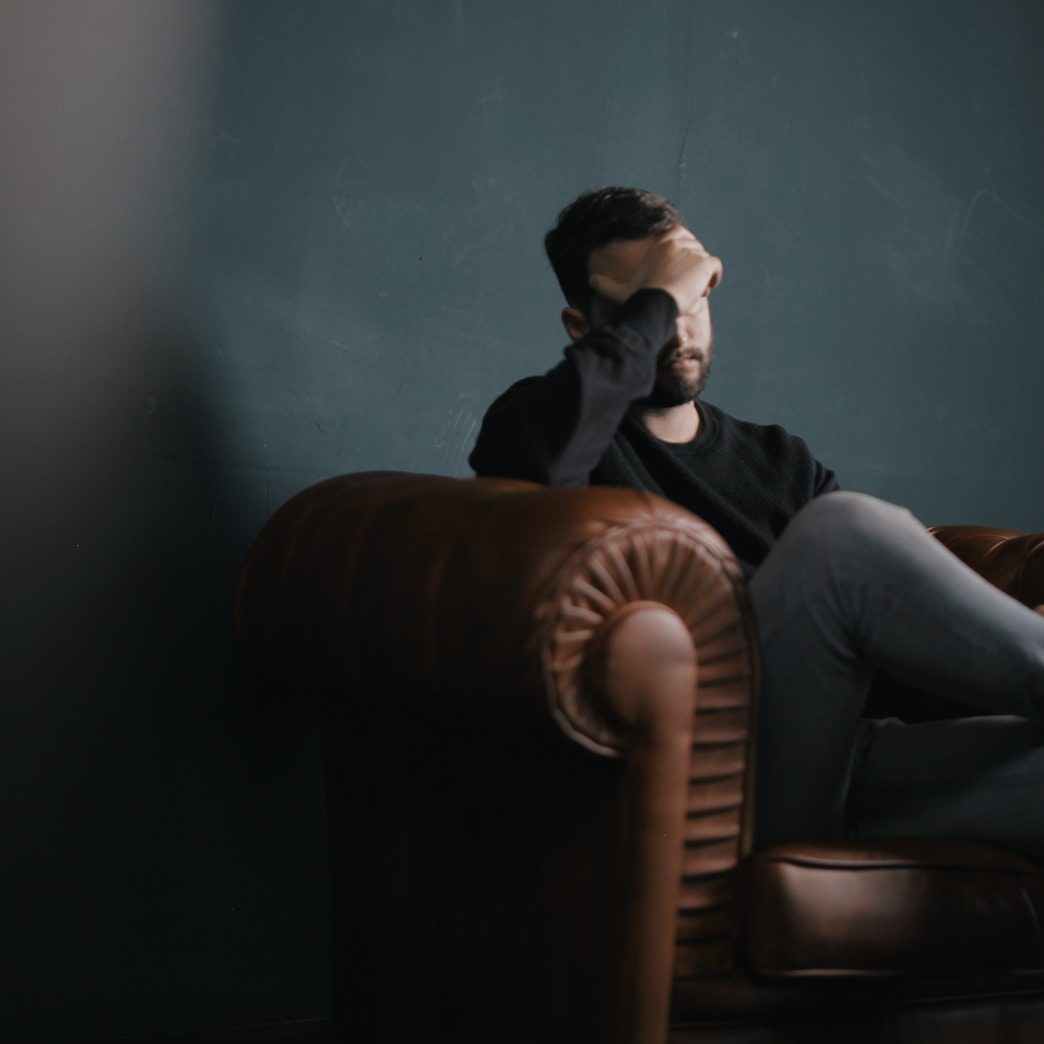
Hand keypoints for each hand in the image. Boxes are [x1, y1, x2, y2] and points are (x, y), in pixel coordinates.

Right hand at [588, 229, 722, 314]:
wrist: (654, 303)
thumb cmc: (637, 298)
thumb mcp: (620, 290)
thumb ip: (606, 284)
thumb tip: (589, 281)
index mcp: (661, 243)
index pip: (680, 237)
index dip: (682, 254)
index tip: (678, 273)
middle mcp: (678, 241)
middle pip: (695, 251)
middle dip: (692, 268)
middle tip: (683, 288)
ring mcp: (693, 250)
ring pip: (704, 262)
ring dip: (701, 277)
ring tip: (690, 293)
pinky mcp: (705, 262)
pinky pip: (716, 268)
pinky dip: (713, 279)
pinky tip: (702, 291)